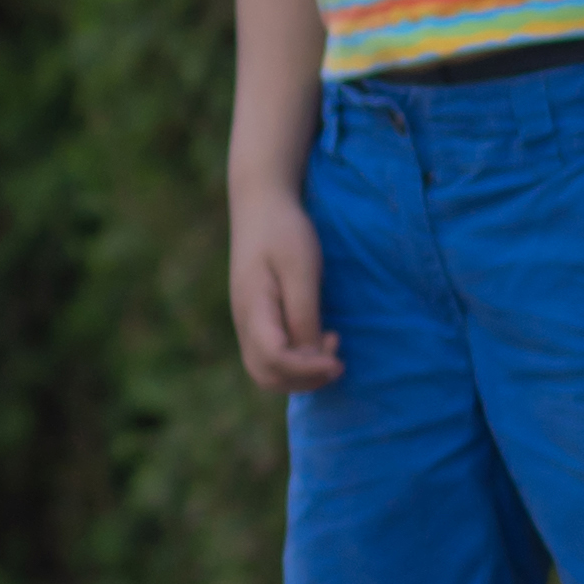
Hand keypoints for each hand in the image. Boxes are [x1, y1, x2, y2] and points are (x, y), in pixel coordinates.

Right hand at [230, 182, 341, 395]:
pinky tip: (320, 337)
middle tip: (338, 361)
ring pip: (266, 370)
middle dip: (305, 379)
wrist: (260, 204)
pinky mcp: (255, 317)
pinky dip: (296, 360)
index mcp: (254, 308)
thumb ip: (304, 313)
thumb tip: (310, 353)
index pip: (274, 359)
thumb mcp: (301, 269)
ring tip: (332, 348)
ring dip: (301, 372)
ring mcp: (246, 320)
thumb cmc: (284, 231)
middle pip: (266, 375)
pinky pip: (271, 354)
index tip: (339, 360)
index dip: (308, 369)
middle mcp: (244, 321)